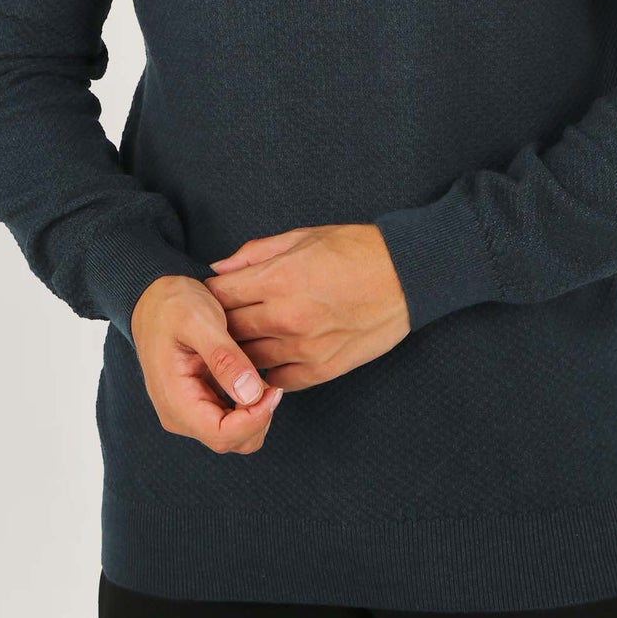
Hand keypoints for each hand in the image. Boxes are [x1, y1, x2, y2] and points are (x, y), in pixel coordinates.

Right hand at [130, 275, 283, 453]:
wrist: (153, 299)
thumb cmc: (172, 305)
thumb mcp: (199, 321)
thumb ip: (224, 358)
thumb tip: (251, 394)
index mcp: (176, 401)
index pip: (222, 435)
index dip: (254, 419)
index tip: (273, 390)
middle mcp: (180, 415)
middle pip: (232, 441)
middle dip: (258, 417)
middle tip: (271, 382)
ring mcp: (189, 412)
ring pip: (235, 435)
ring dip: (255, 413)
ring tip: (260, 377)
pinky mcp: (200, 404)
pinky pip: (231, 420)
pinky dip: (248, 405)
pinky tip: (251, 377)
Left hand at [204, 224, 410, 391]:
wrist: (407, 276)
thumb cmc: (356, 249)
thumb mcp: (303, 237)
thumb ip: (255, 253)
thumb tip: (219, 269)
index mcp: (279, 279)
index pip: (221, 295)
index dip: (210, 295)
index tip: (210, 295)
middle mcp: (287, 317)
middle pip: (230, 330)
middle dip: (219, 326)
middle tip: (217, 322)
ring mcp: (305, 347)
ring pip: (250, 360)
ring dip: (240, 352)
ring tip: (238, 343)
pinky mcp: (322, 369)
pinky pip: (278, 380)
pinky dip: (268, 372)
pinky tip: (268, 359)